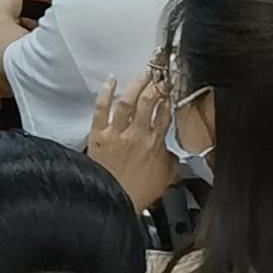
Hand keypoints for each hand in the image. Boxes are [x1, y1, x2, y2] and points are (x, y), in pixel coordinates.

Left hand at [87, 68, 182, 209]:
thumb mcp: (165, 178)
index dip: (168, 98)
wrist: (113, 199)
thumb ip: (170, 161)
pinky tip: (111, 81)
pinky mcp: (99, 134)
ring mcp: (118, 132)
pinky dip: (106, 93)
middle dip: (154, 85)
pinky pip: (102, 108)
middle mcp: (138, 134)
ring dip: (135, 85)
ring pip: (128, 102)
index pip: (165, 114)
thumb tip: (173, 153)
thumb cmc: (138, 192)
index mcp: (156, 144)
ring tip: (142, 74)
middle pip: (149, 102)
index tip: (170, 87)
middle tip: (158, 73)